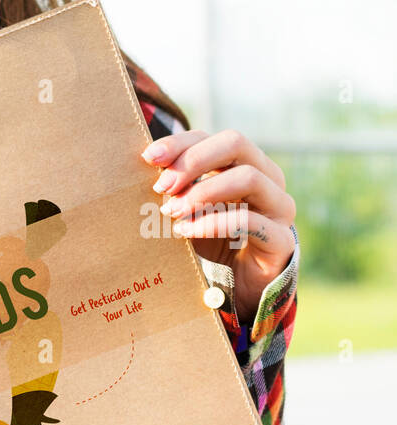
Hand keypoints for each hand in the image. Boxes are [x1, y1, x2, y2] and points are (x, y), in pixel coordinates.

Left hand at [143, 129, 295, 322]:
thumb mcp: (191, 210)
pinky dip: (212, 223)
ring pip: (247, 177)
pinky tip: (185, 231)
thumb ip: (176, 188)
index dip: (181, 143)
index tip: (149, 157)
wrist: (242, 287)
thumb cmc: (213, 242)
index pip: (215, 137)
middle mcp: (269, 178)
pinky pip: (248, 220)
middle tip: (162, 186)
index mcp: (247, 164)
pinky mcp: (281, 239)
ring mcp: (279, 207)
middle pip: (236, 143)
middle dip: (193, 161)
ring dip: (202, 191)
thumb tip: (144, 167)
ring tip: (171, 211)